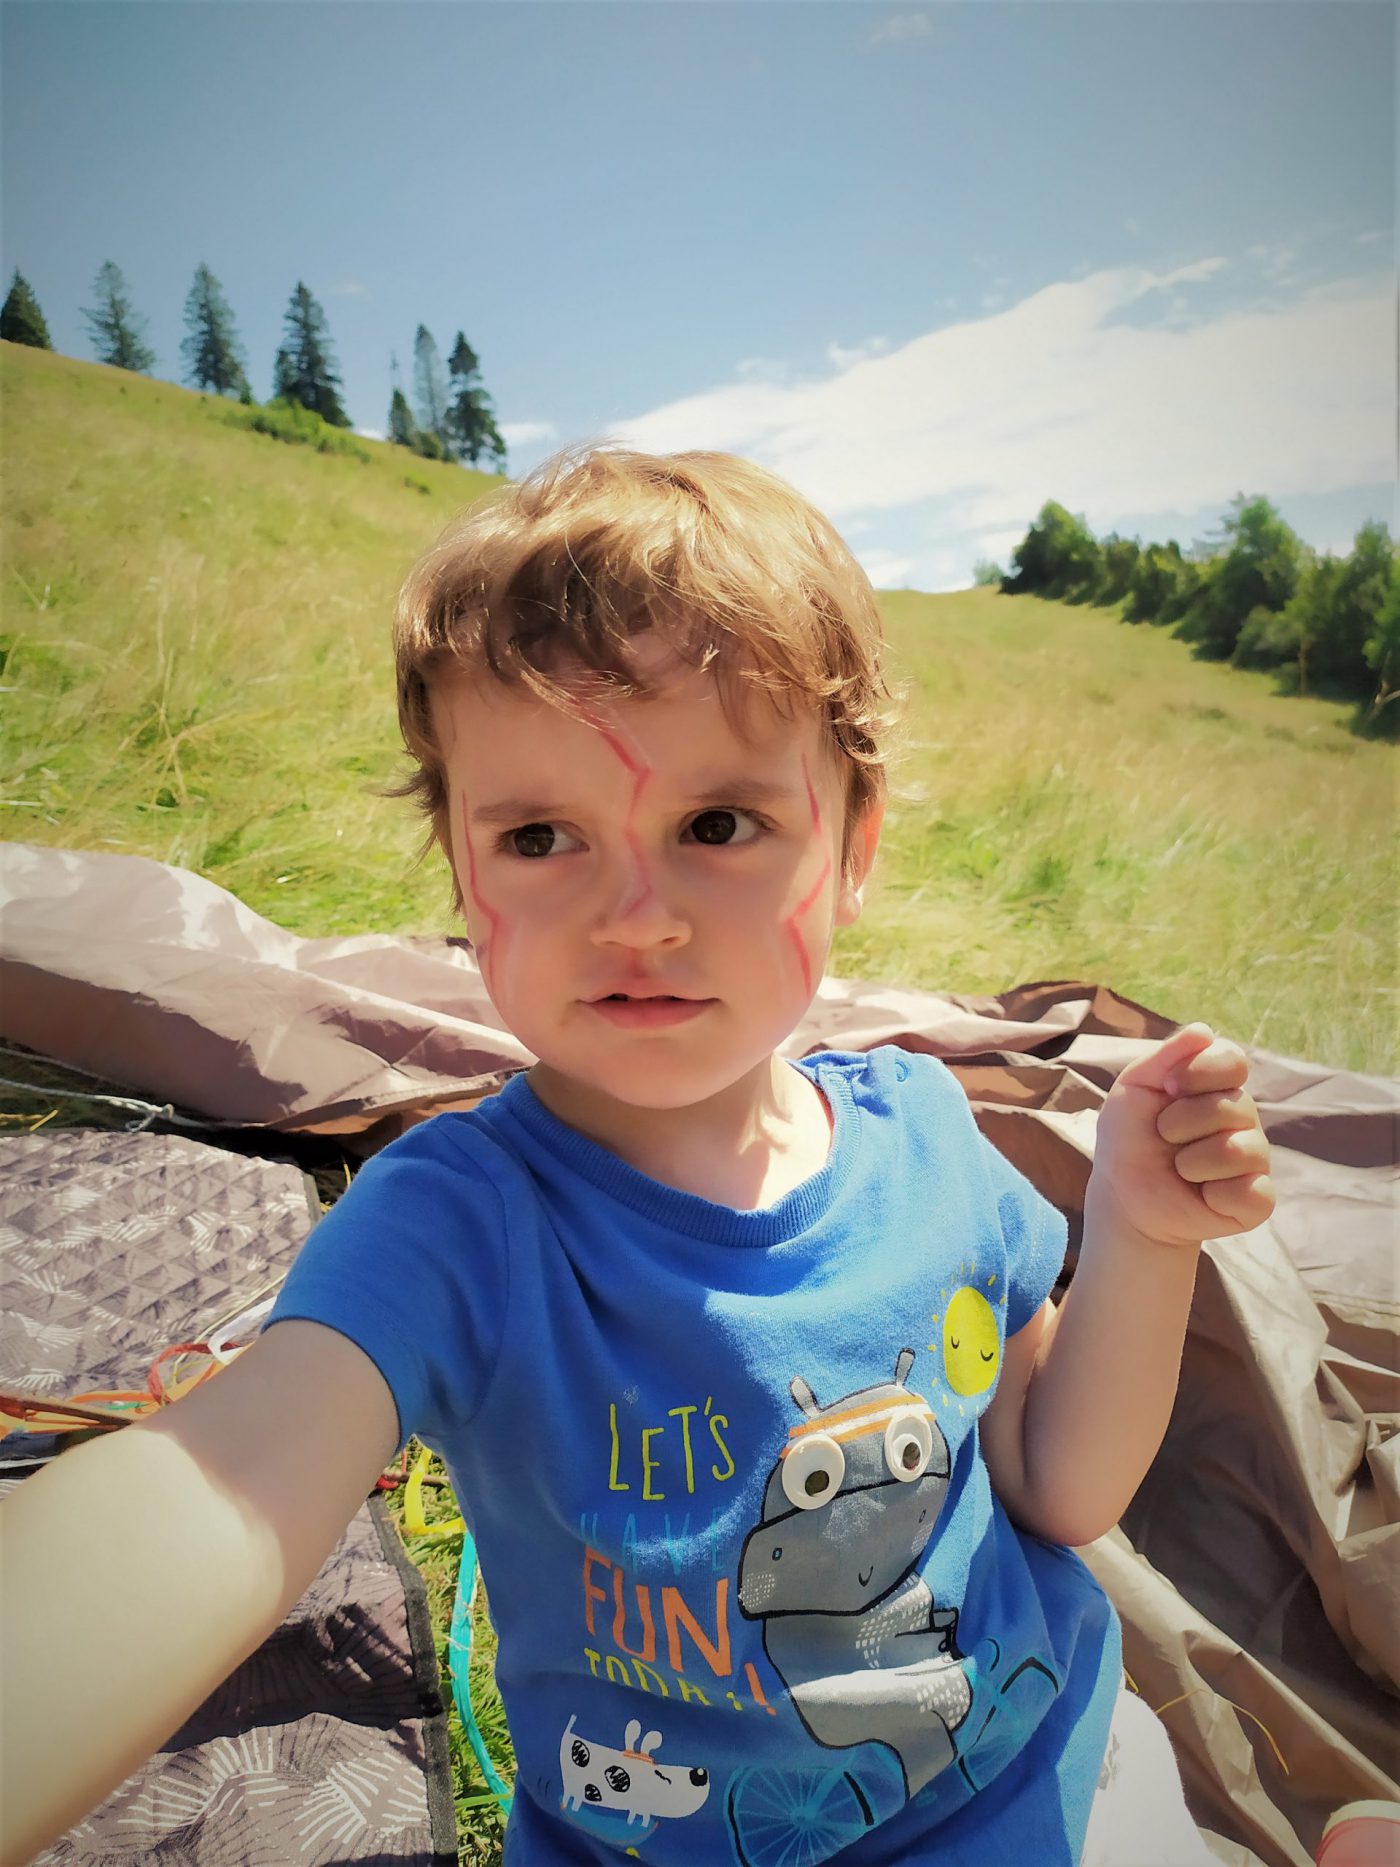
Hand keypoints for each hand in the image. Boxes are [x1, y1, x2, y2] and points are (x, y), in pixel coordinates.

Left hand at [1086, 1023, 1274, 1249]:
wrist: (1123, 1197)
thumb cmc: (1128, 1138)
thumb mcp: (1133, 1088)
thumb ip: (1165, 1056)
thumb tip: (1203, 1031)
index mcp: (1218, 1086)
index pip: (1233, 1060)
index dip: (1199, 1071)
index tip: (1167, 1087)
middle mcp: (1243, 1117)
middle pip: (1234, 1105)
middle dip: (1182, 1123)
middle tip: (1164, 1136)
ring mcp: (1253, 1159)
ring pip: (1238, 1150)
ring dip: (1192, 1162)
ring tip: (1180, 1169)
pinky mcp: (1257, 1200)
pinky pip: (1251, 1192)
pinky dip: (1216, 1195)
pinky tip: (1203, 1195)